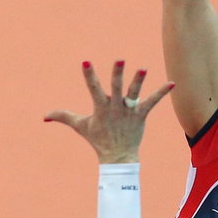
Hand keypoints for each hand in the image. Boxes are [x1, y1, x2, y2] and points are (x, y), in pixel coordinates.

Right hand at [44, 61, 172, 163]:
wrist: (117, 157)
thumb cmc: (98, 139)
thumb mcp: (80, 126)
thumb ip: (63, 117)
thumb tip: (44, 116)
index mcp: (100, 107)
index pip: (93, 88)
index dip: (89, 75)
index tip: (86, 62)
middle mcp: (115, 107)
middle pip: (116, 87)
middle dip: (118, 74)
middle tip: (120, 60)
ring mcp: (129, 111)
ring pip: (134, 93)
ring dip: (138, 81)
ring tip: (143, 69)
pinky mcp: (141, 115)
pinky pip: (152, 102)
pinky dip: (162, 93)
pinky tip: (172, 83)